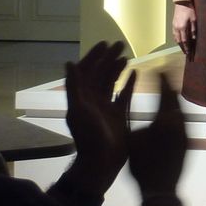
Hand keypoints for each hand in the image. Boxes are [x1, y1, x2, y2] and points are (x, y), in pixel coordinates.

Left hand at [64, 41, 135, 194]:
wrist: (102, 161)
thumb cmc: (89, 136)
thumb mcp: (78, 110)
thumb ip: (74, 87)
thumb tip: (69, 63)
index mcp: (82, 98)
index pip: (86, 72)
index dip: (94, 57)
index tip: (105, 44)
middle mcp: (93, 100)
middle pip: (100, 74)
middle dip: (109, 59)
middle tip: (121, 44)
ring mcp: (106, 107)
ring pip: (112, 82)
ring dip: (118, 69)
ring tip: (127, 57)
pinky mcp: (119, 115)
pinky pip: (124, 95)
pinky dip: (129, 84)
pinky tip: (136, 73)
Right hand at [128, 74, 186, 196]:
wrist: (161, 189)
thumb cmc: (141, 166)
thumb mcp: (130, 139)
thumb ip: (131, 116)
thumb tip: (127, 98)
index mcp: (164, 118)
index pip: (163, 90)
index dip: (160, 77)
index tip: (156, 67)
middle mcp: (179, 120)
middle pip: (176, 95)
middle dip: (171, 81)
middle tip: (168, 68)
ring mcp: (187, 129)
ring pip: (182, 106)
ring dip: (175, 94)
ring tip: (171, 84)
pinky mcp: (189, 138)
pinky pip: (184, 117)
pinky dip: (178, 108)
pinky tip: (173, 107)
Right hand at [172, 4, 195, 55]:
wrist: (181, 2)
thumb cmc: (189, 10)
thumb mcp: (194, 19)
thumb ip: (193, 29)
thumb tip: (194, 38)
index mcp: (182, 28)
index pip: (184, 41)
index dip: (187, 47)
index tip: (189, 53)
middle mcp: (177, 28)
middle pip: (179, 41)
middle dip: (183, 48)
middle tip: (186, 53)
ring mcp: (174, 26)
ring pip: (176, 38)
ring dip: (179, 44)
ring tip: (183, 48)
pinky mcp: (173, 24)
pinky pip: (175, 34)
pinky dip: (177, 39)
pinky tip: (180, 40)